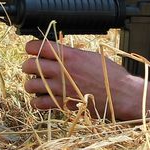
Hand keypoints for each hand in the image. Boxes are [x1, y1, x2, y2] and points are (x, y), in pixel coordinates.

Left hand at [21, 40, 149, 120]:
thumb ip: (72, 55)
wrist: (122, 94)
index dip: (31, 47)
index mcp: (69, 55)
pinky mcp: (63, 103)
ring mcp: (61, 88)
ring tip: (37, 85)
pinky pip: (39, 103)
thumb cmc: (111, 75)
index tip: (31, 50)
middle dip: (28, 66)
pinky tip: (42, 99)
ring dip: (31, 85)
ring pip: (31, 85)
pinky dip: (37, 102)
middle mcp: (62, 70)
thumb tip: (59, 52)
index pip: (39, 46)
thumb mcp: (91, 57)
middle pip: (30, 65)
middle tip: (31, 69)